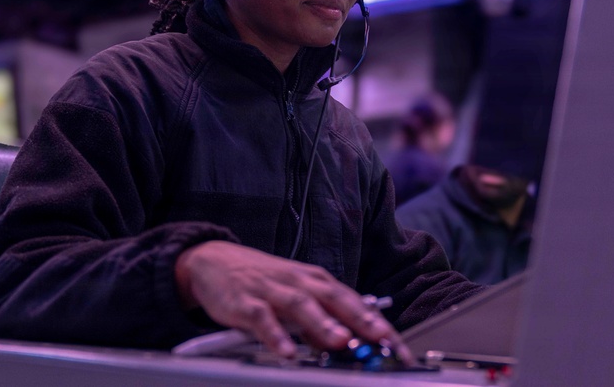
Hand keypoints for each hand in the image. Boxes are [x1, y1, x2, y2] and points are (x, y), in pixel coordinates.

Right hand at [174, 240, 411, 361]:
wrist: (214, 261)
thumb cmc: (264, 283)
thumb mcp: (298, 299)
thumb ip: (324, 324)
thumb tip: (349, 349)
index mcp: (318, 282)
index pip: (356, 304)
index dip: (379, 325)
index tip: (399, 348)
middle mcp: (301, 283)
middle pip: (336, 299)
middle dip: (361, 320)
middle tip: (382, 340)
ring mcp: (273, 291)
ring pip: (302, 306)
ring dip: (323, 325)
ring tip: (341, 343)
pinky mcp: (245, 301)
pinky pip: (262, 320)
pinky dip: (275, 335)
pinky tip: (286, 351)